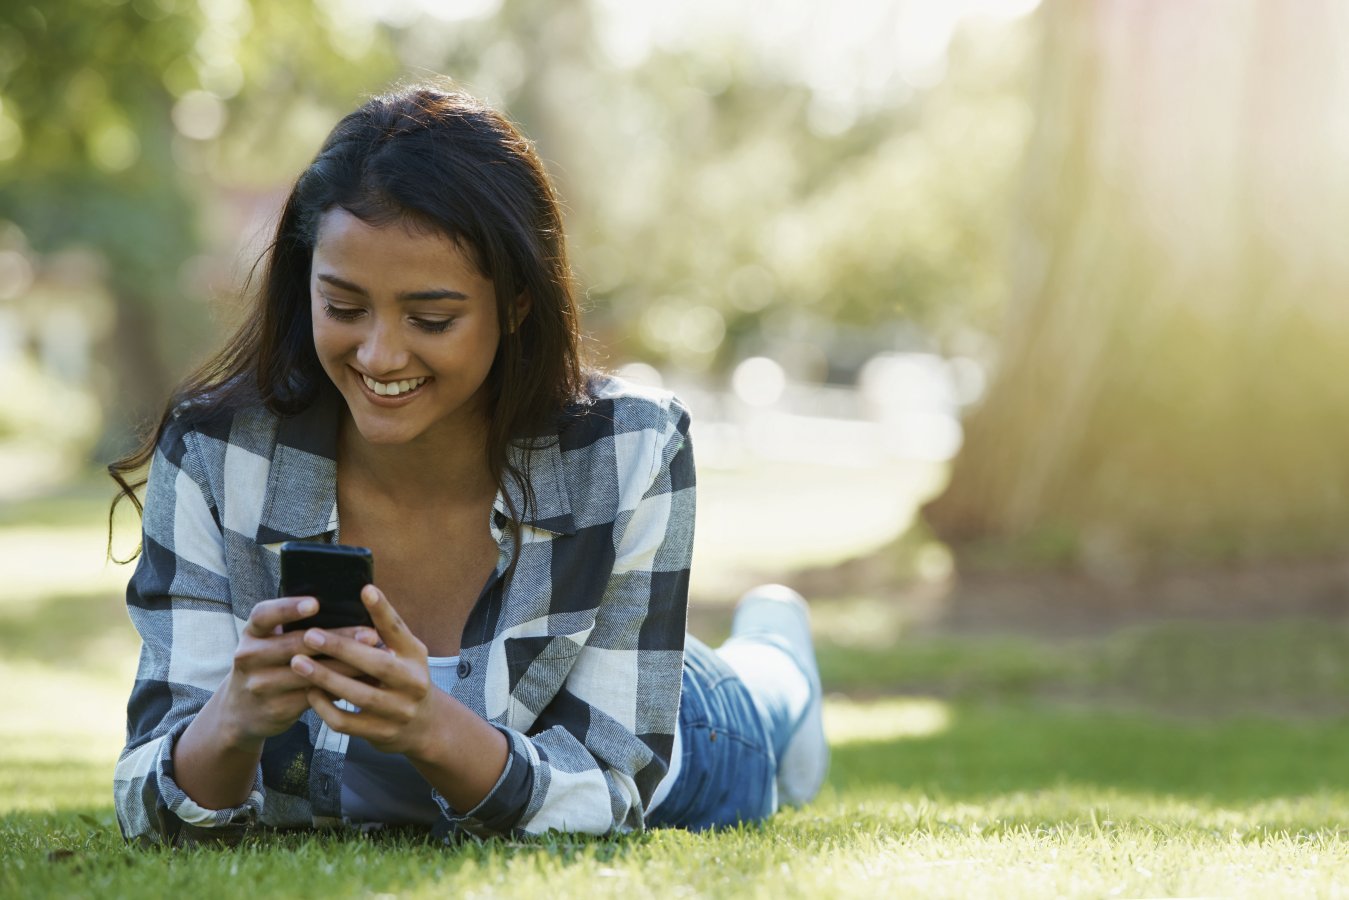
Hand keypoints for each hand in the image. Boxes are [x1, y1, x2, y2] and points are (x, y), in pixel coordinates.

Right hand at [222, 595, 380, 748]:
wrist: (242, 713)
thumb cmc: (268, 665)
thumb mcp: (268, 643)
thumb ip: (293, 628)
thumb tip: (346, 609)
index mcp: (252, 633)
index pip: (264, 615)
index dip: (288, 608)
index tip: (315, 604)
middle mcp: (250, 656)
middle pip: (297, 644)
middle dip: (338, 638)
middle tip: (370, 634)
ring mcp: (261, 684)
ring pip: (311, 672)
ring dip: (347, 665)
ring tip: (375, 657)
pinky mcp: (276, 708)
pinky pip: (315, 695)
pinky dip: (341, 686)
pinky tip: (363, 680)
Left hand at [290, 584, 441, 758]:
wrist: (422, 726)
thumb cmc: (404, 678)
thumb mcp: (405, 652)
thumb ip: (386, 632)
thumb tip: (362, 593)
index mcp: (415, 656)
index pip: (399, 631)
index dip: (384, 611)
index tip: (366, 590)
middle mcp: (412, 683)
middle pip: (377, 664)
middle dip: (341, 649)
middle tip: (309, 634)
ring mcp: (398, 711)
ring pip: (358, 695)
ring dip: (325, 678)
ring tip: (297, 663)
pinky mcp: (381, 733)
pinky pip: (346, 722)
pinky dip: (324, 707)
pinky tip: (309, 692)